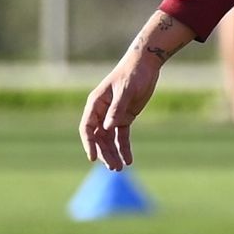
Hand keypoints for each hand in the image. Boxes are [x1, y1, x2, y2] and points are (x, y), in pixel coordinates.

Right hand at [78, 51, 162, 170]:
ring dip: (113, 153)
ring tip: (120, 168)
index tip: (93, 157)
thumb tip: (107, 128)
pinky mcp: (125, 117)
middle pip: (99, 138)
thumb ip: (117, 109)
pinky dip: (124, 148)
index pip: (87, 128)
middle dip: (105, 153)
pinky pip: (122, 136)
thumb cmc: (133, 74)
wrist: (146, 64)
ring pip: (109, 140)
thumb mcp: (126, 90)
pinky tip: (128, 160)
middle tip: (113, 167)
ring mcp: (113, 115)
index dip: (89, 143)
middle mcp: (102, 112)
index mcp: (96, 103)